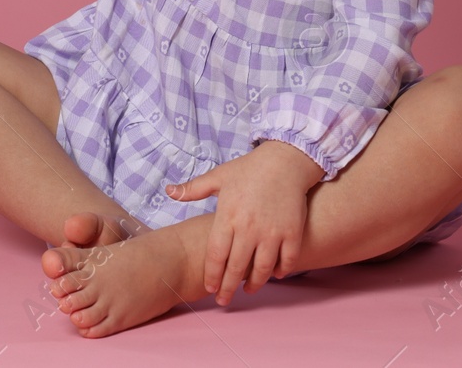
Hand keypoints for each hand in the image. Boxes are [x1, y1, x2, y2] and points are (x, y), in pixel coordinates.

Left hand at [165, 140, 322, 304]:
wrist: (285, 160)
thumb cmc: (249, 169)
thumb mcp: (219, 177)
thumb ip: (193, 189)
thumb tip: (168, 191)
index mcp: (228, 217)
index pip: (216, 255)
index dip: (211, 275)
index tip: (209, 287)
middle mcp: (249, 228)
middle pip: (236, 267)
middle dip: (227, 288)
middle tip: (223, 300)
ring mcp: (272, 232)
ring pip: (261, 269)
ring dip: (254, 283)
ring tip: (247, 290)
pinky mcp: (292, 232)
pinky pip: (286, 260)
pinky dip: (280, 271)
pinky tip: (273, 274)